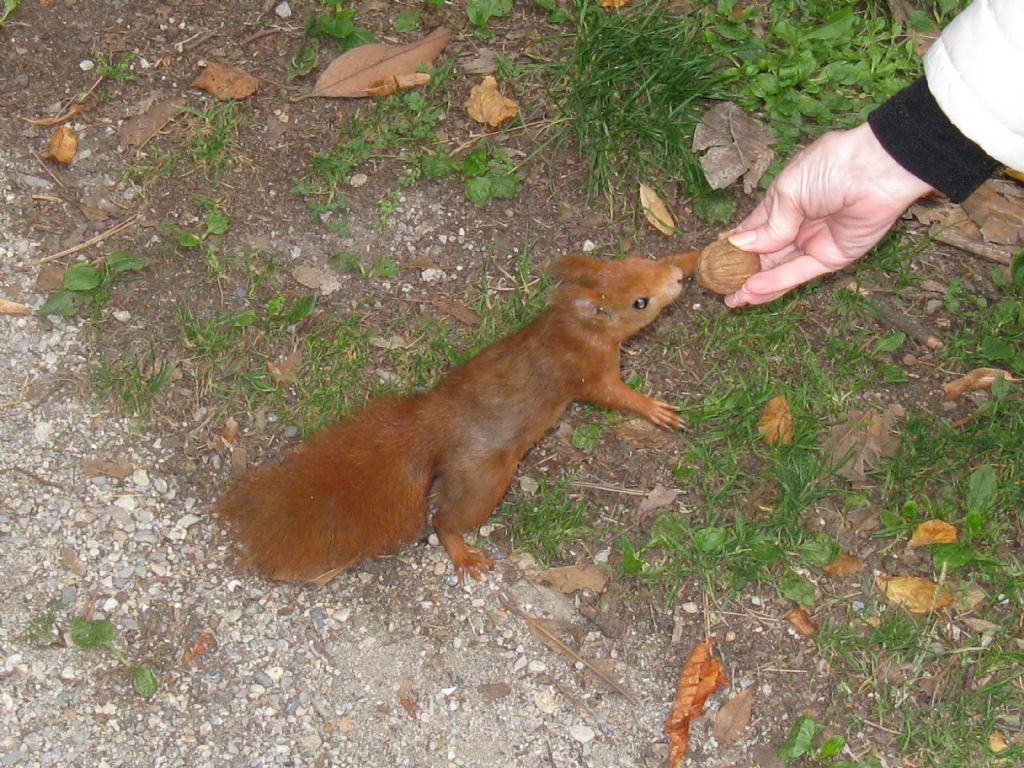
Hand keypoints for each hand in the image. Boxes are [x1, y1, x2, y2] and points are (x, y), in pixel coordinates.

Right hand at [723, 123, 933, 306]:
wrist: (877, 169)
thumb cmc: (831, 167)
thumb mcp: (788, 192)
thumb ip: (768, 226)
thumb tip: (740, 246)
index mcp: (785, 202)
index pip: (754, 229)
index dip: (735, 245)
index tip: (714, 261)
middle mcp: (798, 224)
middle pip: (766, 255)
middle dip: (743, 273)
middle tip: (720, 290)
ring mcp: (815, 242)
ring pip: (780, 269)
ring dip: (757, 285)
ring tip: (733, 300)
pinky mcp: (833, 257)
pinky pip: (800, 272)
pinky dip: (777, 283)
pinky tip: (754, 290)